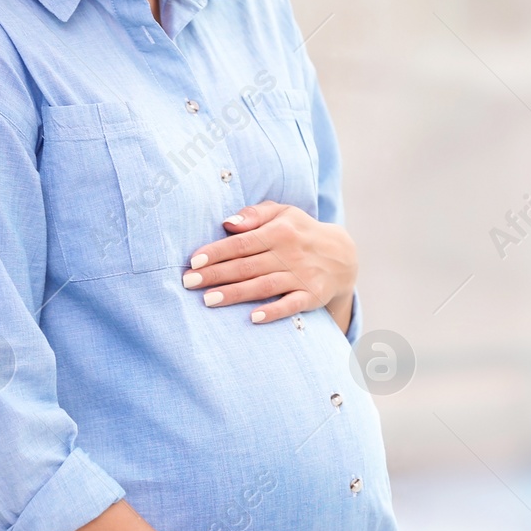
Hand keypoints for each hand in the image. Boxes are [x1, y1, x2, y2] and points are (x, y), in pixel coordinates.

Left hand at [182, 200, 356, 325]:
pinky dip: (273, 312)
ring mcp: (302, 276)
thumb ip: (255, 214)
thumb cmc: (300, 231)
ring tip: (208, 300)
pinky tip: (253, 318)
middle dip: (216, 274)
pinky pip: (291, 305)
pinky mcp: (312, 295)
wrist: (342, 255)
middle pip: (247, 266)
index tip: (194, 261)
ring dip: (235, 294)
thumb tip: (229, 223)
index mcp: (280, 231)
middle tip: (188, 283)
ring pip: (263, 286)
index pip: (242, 243)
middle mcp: (291, 253)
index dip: (217, 252)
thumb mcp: (283, 213)